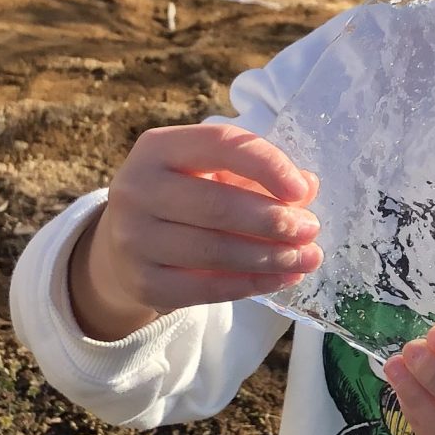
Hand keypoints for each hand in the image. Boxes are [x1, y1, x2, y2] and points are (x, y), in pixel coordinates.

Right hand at [68, 123, 319, 340]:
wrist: (124, 245)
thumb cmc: (182, 198)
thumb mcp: (212, 173)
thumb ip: (256, 176)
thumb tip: (307, 187)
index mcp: (158, 148)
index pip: (219, 145)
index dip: (266, 165)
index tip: (302, 190)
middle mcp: (137, 189)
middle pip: (217, 206)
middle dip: (273, 220)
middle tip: (310, 230)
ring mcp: (134, 238)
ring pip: (215, 252)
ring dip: (269, 257)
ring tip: (306, 258)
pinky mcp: (143, 282)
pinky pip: (206, 289)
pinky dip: (250, 284)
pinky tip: (281, 278)